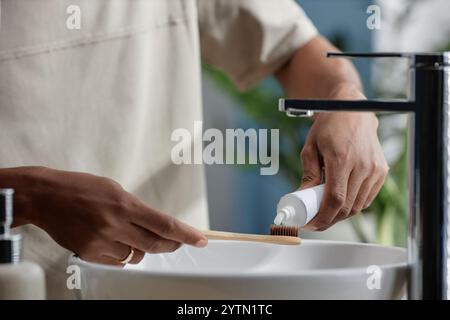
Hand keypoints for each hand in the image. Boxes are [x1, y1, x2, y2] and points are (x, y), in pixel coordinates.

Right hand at [17, 167, 207, 265]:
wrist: (45, 196)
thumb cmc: (81, 188)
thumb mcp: (115, 189)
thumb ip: (135, 208)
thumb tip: (154, 226)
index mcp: (125, 204)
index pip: (165, 224)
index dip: (186, 234)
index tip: (200, 240)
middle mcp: (116, 224)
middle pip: (155, 245)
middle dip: (170, 245)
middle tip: (176, 243)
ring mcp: (102, 241)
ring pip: (135, 256)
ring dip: (140, 249)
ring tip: (128, 235)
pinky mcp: (89, 253)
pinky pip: (116, 262)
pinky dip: (120, 254)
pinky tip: (111, 241)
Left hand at [300, 104, 388, 230]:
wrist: (352, 110)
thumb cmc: (328, 126)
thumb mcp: (311, 147)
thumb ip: (308, 174)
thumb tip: (302, 197)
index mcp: (341, 159)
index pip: (335, 199)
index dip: (323, 217)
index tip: (311, 224)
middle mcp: (362, 166)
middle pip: (347, 207)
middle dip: (329, 220)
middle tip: (315, 222)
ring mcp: (375, 169)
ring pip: (358, 206)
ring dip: (341, 215)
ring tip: (325, 213)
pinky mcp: (381, 171)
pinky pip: (367, 198)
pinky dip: (353, 205)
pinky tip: (341, 203)